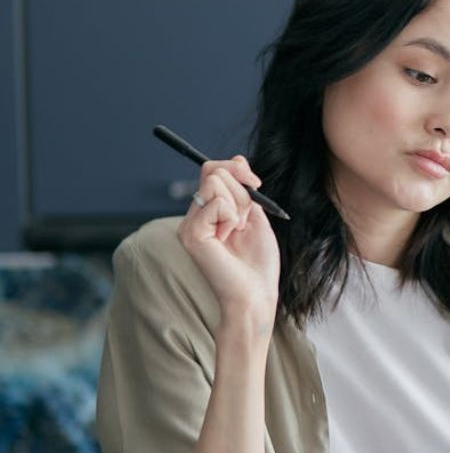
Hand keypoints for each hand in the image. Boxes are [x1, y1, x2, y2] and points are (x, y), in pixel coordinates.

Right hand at [177, 156, 279, 325]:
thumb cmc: (257, 263)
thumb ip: (245, 189)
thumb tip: (238, 158)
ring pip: (216, 182)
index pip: (213, 169)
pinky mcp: (191, 233)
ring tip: (237, 232)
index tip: (256, 183)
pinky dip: (233, 217)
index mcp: (208, 211)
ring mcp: (190, 224)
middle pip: (215, 171)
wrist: (256, 294)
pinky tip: (230, 238)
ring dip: (239, 206)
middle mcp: (195, 215)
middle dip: (242, 191)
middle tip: (245, 221)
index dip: (237, 169)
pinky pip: (217, 202)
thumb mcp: (256, 217)